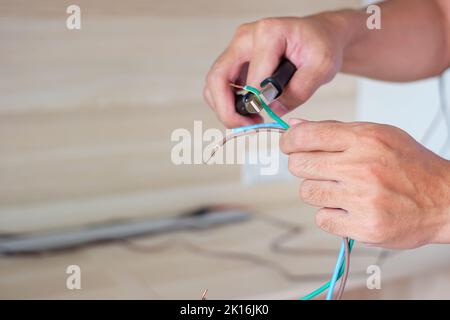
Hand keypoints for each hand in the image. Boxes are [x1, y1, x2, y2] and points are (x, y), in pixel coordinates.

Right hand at [203, 14, 350, 127]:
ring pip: (214, 84)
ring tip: (249, 121)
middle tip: (246, 127)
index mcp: (268, 34)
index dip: (258, 102)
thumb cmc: (320, 46)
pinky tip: (249, 112)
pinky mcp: (235, 60)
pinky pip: (221, 85)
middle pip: (217, 78)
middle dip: (227, 110)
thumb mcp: (322, 67)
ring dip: (225, 108)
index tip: (268, 115)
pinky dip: (228, 103)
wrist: (318, 36)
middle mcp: (245, 37)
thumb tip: (272, 109)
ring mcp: (237, 48)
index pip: (252, 77)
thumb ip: (299, 90)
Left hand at [280, 119, 449, 248]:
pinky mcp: (364, 226)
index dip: (289, 141)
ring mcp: (362, 199)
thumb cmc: (410, 165)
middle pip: (299, 166)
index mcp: (364, 139)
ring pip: (307, 193)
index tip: (289, 146)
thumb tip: (294, 126)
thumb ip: (334, 130)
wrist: (445, 200)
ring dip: (318, 191)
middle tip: (318, 169)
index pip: (305, 136)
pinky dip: (331, 214)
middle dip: (302, 166)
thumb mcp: (378, 135)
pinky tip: (349, 208)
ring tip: (340, 189)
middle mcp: (361, 167)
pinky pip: (322, 219)